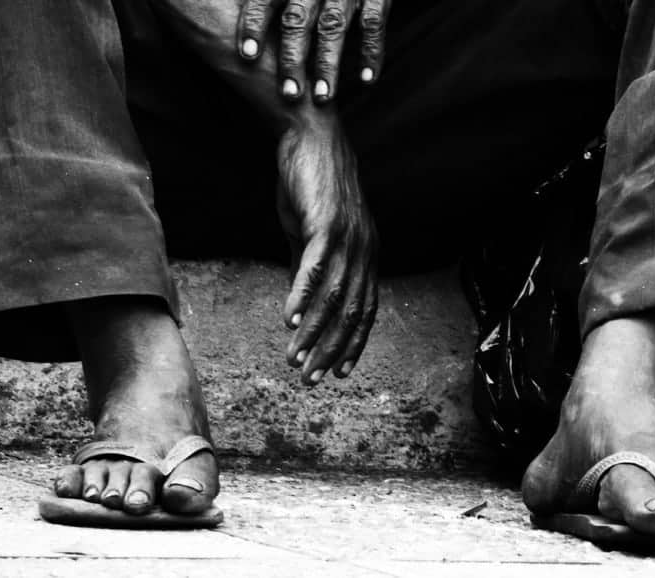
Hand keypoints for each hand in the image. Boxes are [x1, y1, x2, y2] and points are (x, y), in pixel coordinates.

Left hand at [237, 0, 391, 102]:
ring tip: (321, 97)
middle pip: (298, 21)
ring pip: (334, 28)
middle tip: (287, 94)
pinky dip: (371, 54)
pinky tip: (365, 82)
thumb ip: (262, 1)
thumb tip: (223, 4)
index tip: (246, 57)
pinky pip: (373, 26)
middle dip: (292, 58)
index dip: (254, 26)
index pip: (265, 0)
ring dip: (328, 65)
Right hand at [276, 119, 378, 383]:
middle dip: (331, 350)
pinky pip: (314, 268)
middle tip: (310, 379)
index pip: (366, 310)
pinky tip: (288, 320)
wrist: (310, 137)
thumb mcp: (311, 233)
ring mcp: (349, 237)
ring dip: (313, 332)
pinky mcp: (326, 223)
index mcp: (366, 255)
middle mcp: (365, 250)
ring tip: (295, 359)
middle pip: (351, 313)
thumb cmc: (311, 185)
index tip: (339, 372)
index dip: (354, 344)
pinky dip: (301, 295)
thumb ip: (310, 267)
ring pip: (333, 297)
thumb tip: (301, 300)